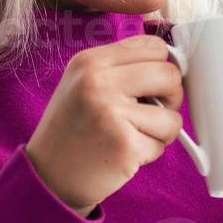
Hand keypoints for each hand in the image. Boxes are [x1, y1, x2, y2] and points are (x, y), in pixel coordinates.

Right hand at [25, 35, 184, 216]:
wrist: (48, 177)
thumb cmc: (72, 131)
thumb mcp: (84, 85)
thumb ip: (123, 69)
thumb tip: (173, 65)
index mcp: (90, 61)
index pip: (152, 46)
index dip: (163, 66)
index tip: (157, 84)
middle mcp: (98, 82)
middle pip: (169, 74)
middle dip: (171, 96)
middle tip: (153, 112)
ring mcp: (111, 113)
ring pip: (173, 114)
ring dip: (161, 130)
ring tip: (133, 136)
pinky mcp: (125, 145)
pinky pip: (162, 143)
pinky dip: (150, 152)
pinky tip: (125, 154)